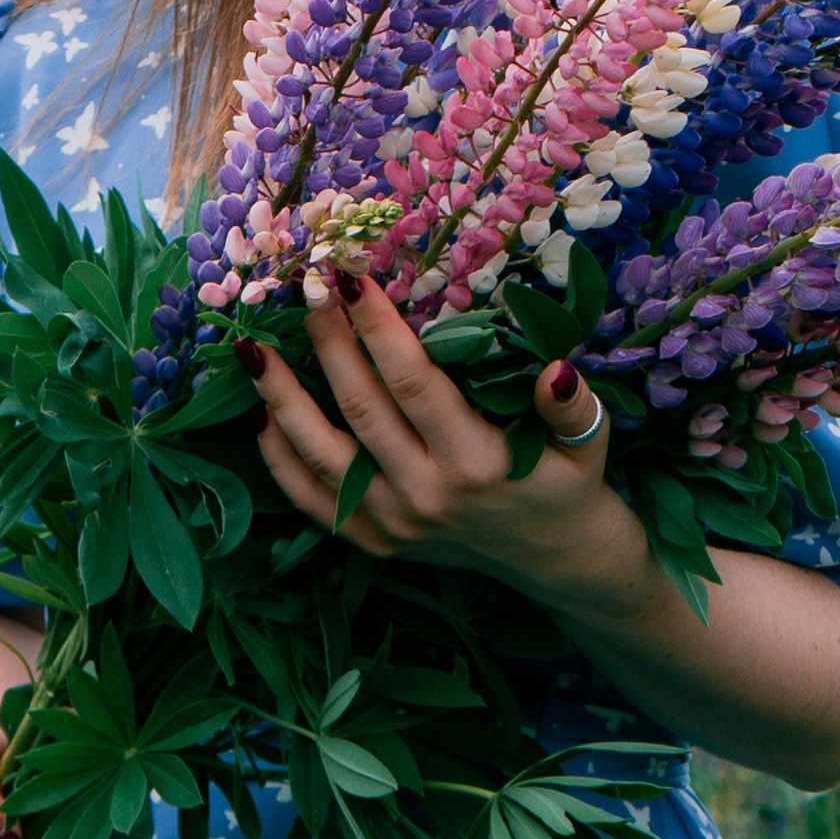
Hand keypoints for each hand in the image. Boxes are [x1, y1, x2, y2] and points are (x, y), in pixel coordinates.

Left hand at [244, 274, 643, 612]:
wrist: (556, 562)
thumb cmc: (568, 484)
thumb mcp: (588, 444)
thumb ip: (572, 408)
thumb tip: (555, 371)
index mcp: (476, 464)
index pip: (413, 383)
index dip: (377, 328)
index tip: (350, 276)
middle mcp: (425, 496)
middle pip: (360, 408)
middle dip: (326, 343)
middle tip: (303, 288)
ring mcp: (392, 524)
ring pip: (320, 455)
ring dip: (281, 398)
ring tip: (251, 349)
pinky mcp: (372, 542)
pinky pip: (310, 500)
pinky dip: (278, 458)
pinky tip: (260, 413)